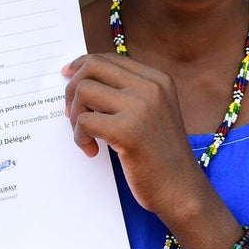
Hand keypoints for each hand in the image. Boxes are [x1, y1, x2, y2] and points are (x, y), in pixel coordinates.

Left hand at [61, 53, 203, 214]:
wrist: (181, 190)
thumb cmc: (162, 157)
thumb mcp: (154, 113)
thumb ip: (129, 94)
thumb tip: (83, 79)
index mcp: (158, 79)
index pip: (109, 58)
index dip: (83, 64)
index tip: (67, 76)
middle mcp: (151, 87)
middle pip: (93, 66)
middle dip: (72, 87)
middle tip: (71, 113)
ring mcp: (141, 107)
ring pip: (84, 90)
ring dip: (75, 115)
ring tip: (85, 136)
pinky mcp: (127, 131)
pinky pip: (84, 121)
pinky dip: (80, 137)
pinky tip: (92, 151)